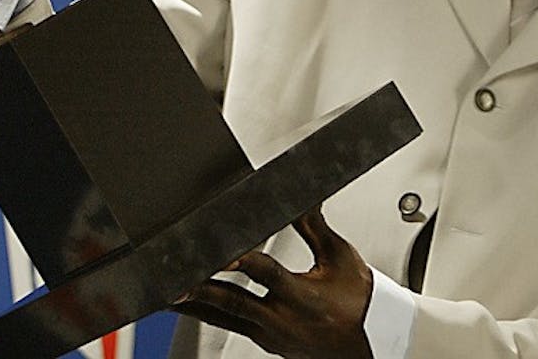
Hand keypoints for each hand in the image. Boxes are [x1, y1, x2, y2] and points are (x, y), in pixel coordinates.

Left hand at [172, 208, 373, 358]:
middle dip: (198, 289)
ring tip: (165, 293)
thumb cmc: (361, 304)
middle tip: (171, 279)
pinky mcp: (266, 343)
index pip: (262, 273)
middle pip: (231, 302)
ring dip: (194, 305)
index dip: (237, 259)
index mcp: (302, 296)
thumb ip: (313, 226)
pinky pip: (231, 326)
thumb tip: (301, 194)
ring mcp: (271, 335)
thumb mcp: (339, 258)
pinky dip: (210, 313)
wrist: (372, 346)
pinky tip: (192, 305)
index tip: (217, 250)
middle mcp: (281, 320)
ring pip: (224, 318)